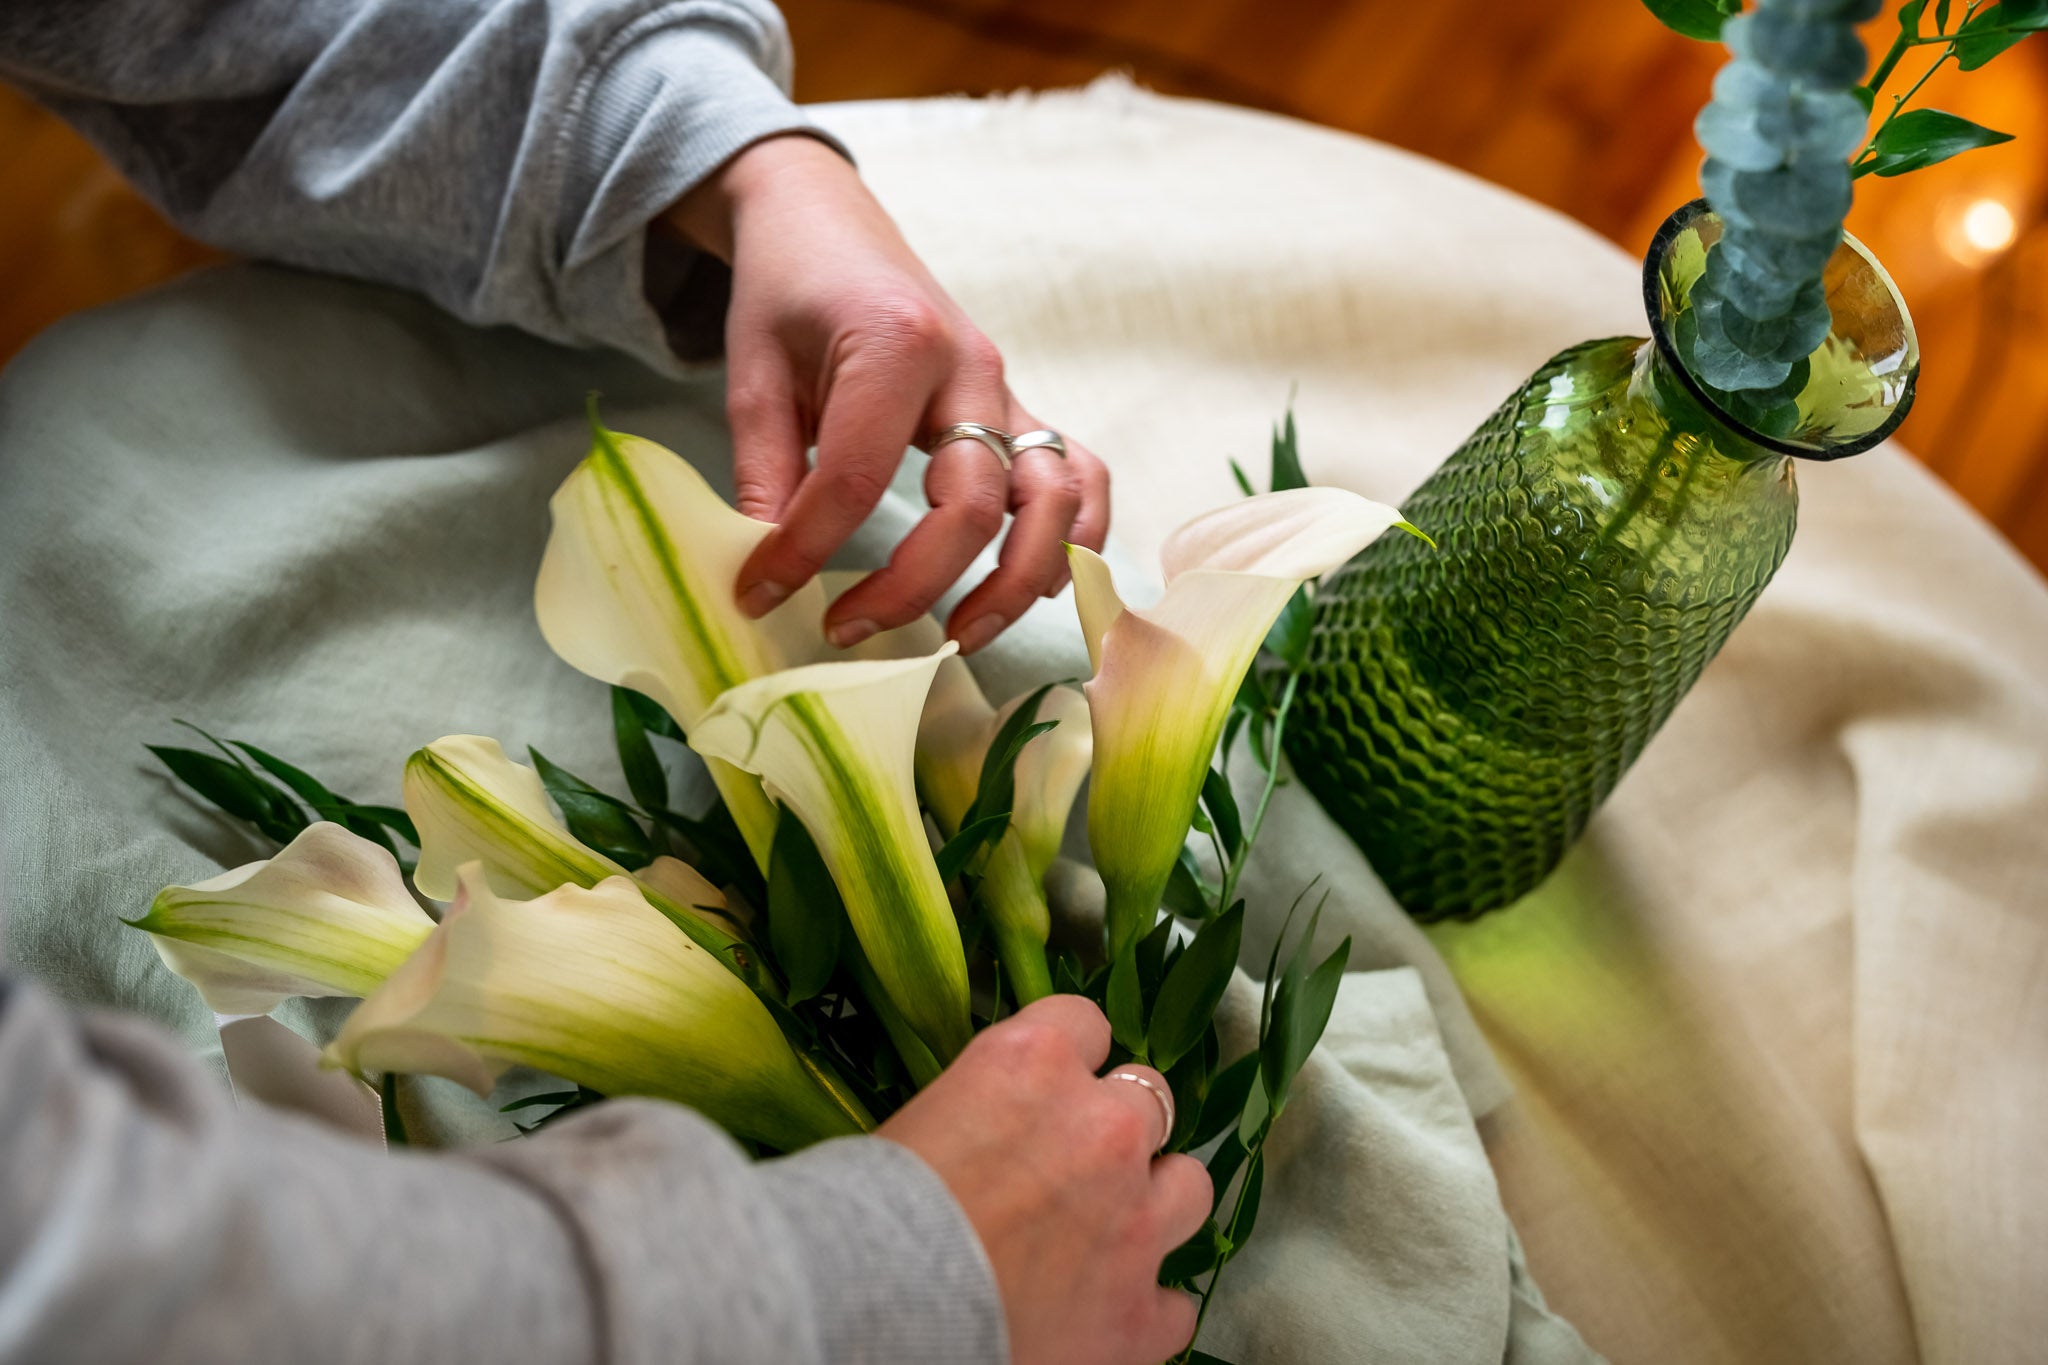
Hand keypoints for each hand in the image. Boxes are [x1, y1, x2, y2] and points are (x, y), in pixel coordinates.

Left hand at [664, 134, 1110, 653]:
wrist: (826, 218)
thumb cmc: (787, 290)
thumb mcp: (752, 374)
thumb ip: (765, 473)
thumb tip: (767, 576)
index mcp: (895, 345)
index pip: (859, 479)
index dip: (807, 552)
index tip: (761, 595)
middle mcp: (970, 368)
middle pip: (973, 505)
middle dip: (915, 586)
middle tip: (850, 631)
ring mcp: (1007, 389)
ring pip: (1054, 500)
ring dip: (1019, 582)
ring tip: (960, 636)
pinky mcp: (1020, 408)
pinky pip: (1079, 475)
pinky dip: (1074, 538)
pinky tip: (1038, 587)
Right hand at [878, 996, 1209, 1364]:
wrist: (873, 1313)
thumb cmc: (860, 1217)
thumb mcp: (916, 1124)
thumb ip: (980, 1110)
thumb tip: (984, 1132)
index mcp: (1034, 1063)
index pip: (1086, 1022)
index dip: (1070, 1057)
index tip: (1054, 1082)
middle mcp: (1102, 1128)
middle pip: (1150, 1097)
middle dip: (1118, 1127)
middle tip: (1075, 1164)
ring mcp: (1134, 1222)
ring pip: (1190, 1186)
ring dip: (1157, 1203)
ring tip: (1115, 1230)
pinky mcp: (1140, 1315)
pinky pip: (1177, 1304)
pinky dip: (1146, 1310)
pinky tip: (1109, 1314)